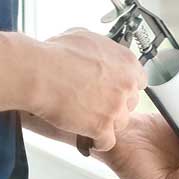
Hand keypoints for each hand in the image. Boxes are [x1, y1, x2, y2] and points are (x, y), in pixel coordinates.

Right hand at [29, 28, 146, 150]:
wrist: (39, 73)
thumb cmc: (56, 55)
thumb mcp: (85, 37)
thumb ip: (100, 49)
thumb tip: (96, 52)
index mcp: (126, 62)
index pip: (138, 80)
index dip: (124, 86)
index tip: (114, 88)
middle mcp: (125, 84)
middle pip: (130, 102)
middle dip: (116, 104)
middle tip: (98, 103)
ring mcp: (116, 107)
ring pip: (121, 123)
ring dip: (107, 123)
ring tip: (89, 119)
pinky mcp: (102, 127)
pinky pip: (107, 141)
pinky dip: (98, 141)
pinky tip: (89, 136)